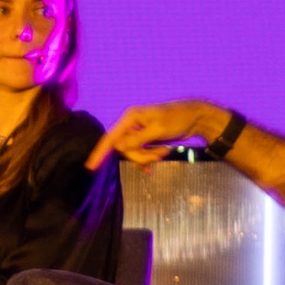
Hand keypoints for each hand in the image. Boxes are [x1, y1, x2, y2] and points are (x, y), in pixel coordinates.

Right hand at [93, 100, 222, 168]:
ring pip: (133, 154)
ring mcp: (137, 133)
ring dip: (148, 157)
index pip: (110, 138)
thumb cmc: (177, 119)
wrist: (194, 118)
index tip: (90, 167)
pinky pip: (139, 154)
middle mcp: (130, 125)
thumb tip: (119, 148)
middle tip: (159, 154)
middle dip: (141, 156)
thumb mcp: (158, 129)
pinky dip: (147, 160)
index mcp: (130, 118)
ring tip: (163, 152)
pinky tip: (152, 166)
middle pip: (124, 150)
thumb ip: (138, 139)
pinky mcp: (145, 140)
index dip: (99, 152)